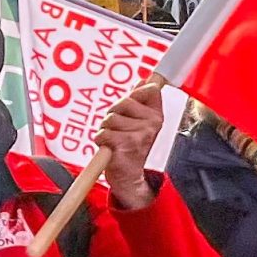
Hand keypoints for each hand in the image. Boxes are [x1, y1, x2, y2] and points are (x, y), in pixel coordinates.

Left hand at [95, 80, 165, 208]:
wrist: (129, 177)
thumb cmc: (130, 148)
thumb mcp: (139, 122)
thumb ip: (140, 100)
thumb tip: (145, 80)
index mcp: (156, 116)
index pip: (149, 89)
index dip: (135, 93)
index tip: (134, 101)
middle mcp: (152, 123)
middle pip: (123, 102)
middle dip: (113, 114)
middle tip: (117, 129)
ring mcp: (140, 134)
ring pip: (110, 118)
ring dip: (105, 129)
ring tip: (113, 140)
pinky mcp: (127, 143)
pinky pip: (103, 132)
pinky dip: (101, 140)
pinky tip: (110, 148)